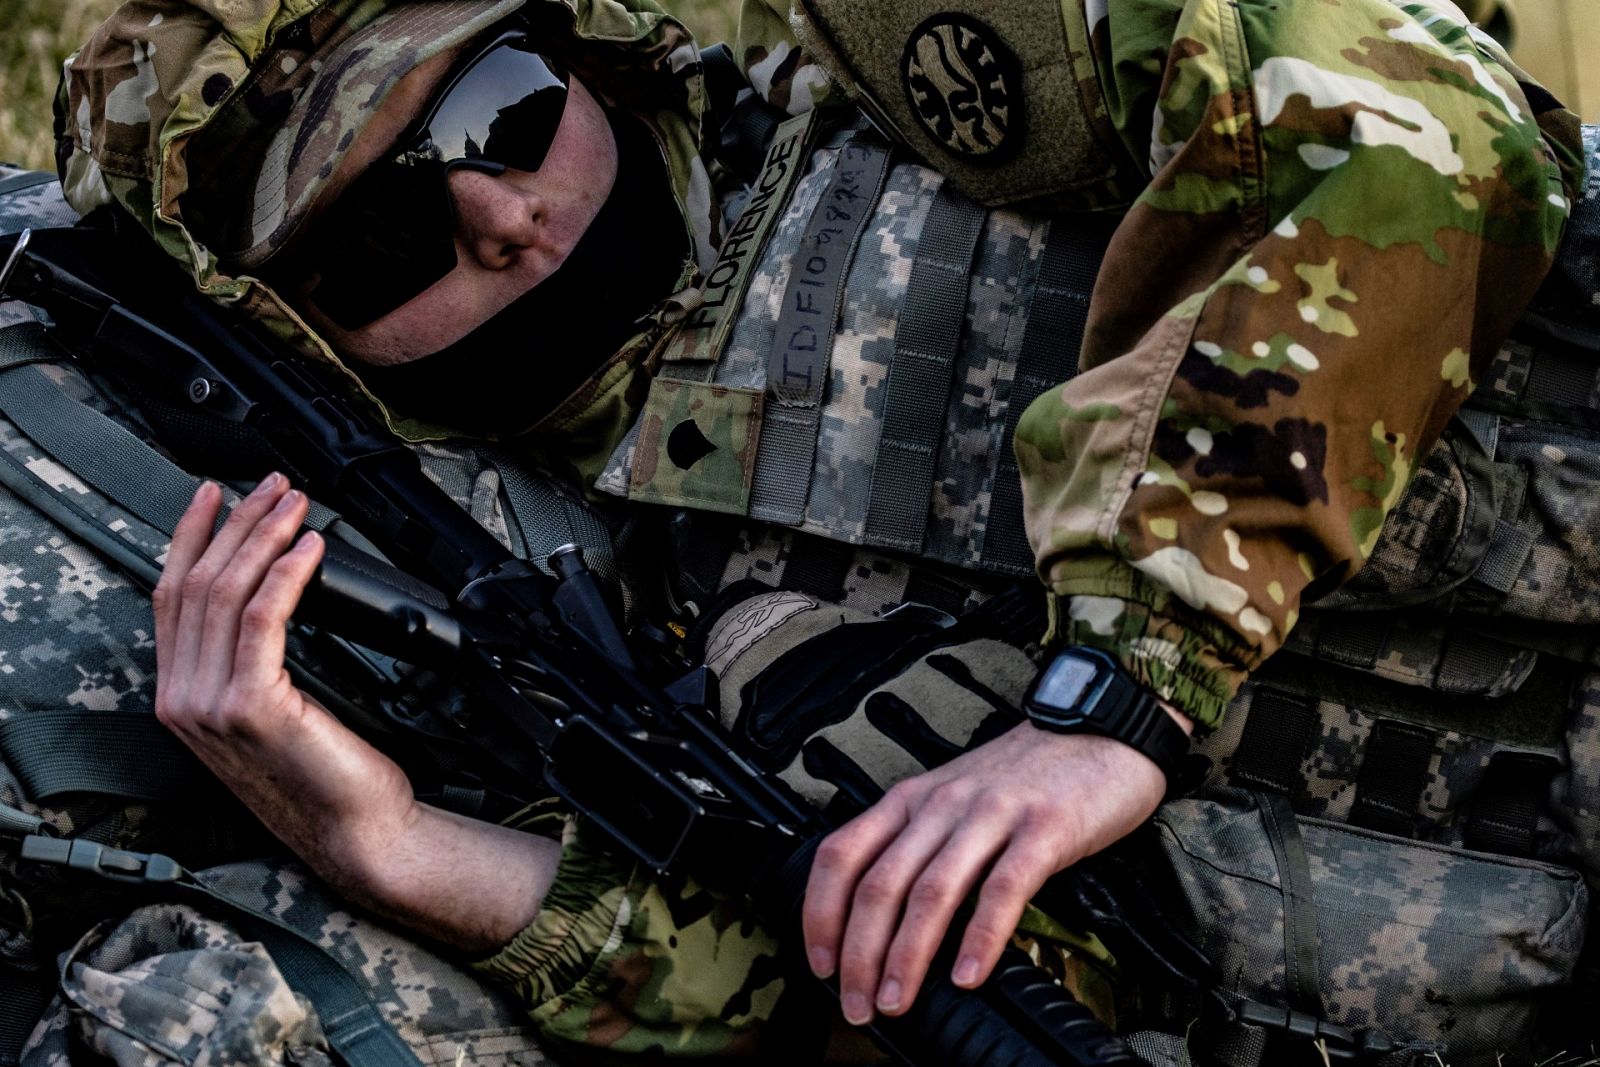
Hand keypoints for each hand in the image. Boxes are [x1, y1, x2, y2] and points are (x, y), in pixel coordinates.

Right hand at [154, 476, 559, 948]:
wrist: (356, 830)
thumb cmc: (329, 772)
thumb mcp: (276, 707)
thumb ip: (255, 659)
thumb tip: (274, 585)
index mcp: (181, 695)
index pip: (171, 596)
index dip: (190, 536)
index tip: (217, 493)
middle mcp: (183, 698)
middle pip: (196, 583)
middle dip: (237, 522)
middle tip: (275, 485)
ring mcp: (211, 705)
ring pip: (225, 593)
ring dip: (264, 536)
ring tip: (296, 503)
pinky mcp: (252, 706)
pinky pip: (263, 619)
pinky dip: (287, 573)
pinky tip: (311, 548)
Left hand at [802, 716, 1184, 1025]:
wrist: (1100, 731)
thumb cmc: (1027, 775)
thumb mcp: (953, 800)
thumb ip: (919, 848)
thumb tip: (883, 922)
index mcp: (911, 800)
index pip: (841, 855)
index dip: (820, 914)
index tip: (820, 963)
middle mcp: (941, 804)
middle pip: (879, 885)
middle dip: (859, 955)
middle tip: (857, 1004)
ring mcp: (992, 814)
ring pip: (931, 891)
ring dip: (907, 955)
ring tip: (898, 1000)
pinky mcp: (1044, 829)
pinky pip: (1003, 888)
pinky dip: (980, 937)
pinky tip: (968, 975)